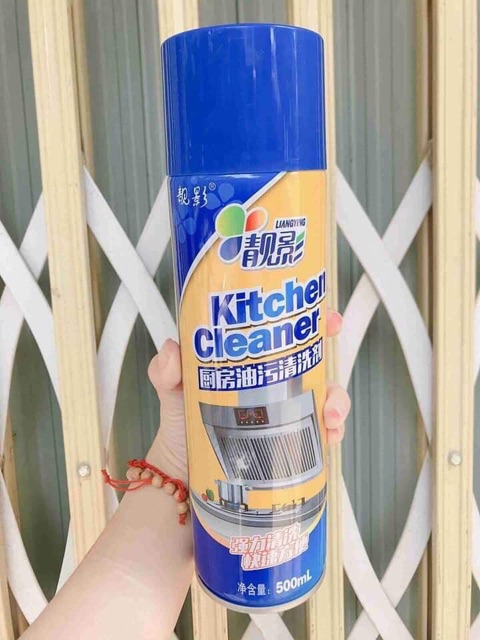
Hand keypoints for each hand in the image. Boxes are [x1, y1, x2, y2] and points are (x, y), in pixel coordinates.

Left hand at [147, 309, 350, 482]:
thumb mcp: (172, 388)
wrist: (183, 466)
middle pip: (315, 359)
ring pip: (325, 394)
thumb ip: (166, 368)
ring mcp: (285, 407)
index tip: (326, 321)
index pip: (287, 329)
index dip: (313, 319)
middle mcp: (273, 378)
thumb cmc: (181, 420)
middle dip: (333, 363)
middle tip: (328, 379)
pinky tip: (328, 437)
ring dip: (337, 402)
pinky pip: (320, 430)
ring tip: (328, 417)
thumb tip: (173, 349)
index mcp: (253, 358)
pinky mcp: (290, 436)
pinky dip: (332, 432)